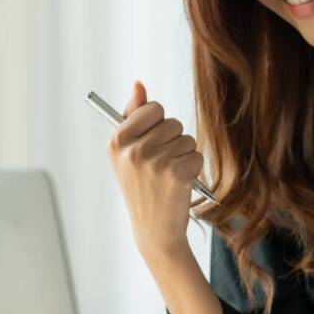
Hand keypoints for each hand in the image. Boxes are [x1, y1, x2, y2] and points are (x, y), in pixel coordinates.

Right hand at [106, 81, 204, 262]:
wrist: (154, 230)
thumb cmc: (142, 186)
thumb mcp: (127, 152)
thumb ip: (133, 115)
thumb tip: (139, 83)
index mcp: (117, 140)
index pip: (153, 108)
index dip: (158, 125)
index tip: (150, 144)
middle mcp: (133, 150)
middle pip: (172, 122)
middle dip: (172, 141)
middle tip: (159, 166)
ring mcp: (154, 162)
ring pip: (186, 139)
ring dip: (183, 156)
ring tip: (168, 176)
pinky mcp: (176, 174)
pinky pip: (196, 155)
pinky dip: (193, 169)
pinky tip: (179, 185)